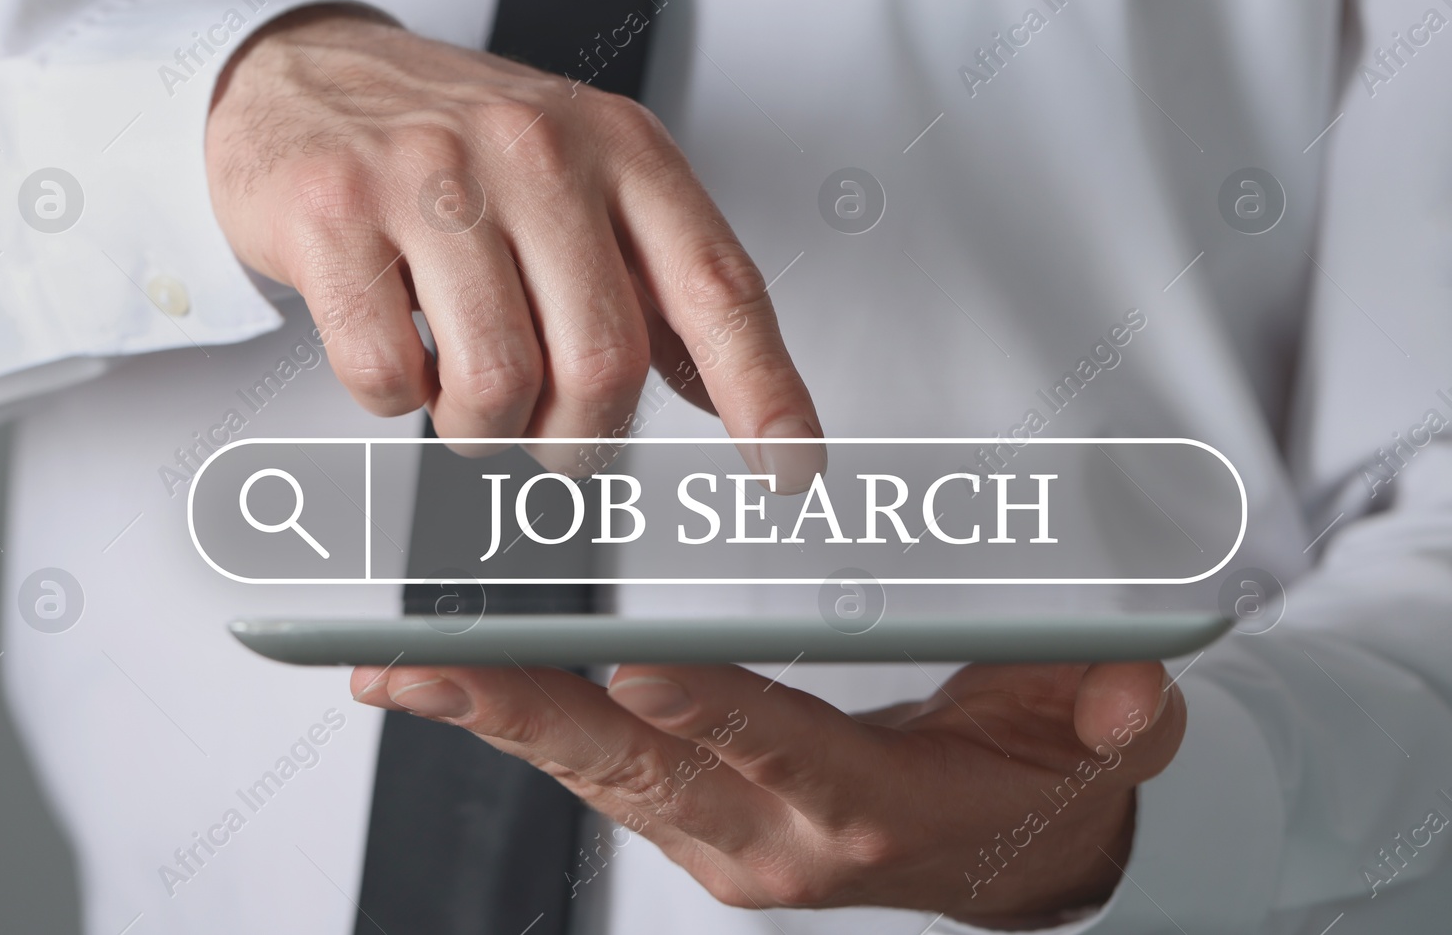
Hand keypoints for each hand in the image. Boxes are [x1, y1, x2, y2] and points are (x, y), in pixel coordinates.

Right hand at [206, 5, 822, 481]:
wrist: (305, 77)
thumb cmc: (456, 148)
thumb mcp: (582, 184)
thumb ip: (655, 283)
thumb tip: (724, 395)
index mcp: (619, 148)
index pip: (717, 286)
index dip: (765, 390)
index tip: (792, 470)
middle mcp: (536, 150)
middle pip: (602, 363)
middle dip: (577, 438)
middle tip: (550, 436)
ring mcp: (430, 176)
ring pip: (495, 385)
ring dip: (482, 430)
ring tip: (464, 389)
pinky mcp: (334, 213)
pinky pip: (389, 376)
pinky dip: (396, 398)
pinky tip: (397, 347)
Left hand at [349, 658, 1184, 924]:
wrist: (998, 859)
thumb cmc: (1025, 788)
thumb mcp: (1096, 754)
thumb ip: (1115, 726)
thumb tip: (1130, 695)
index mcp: (862, 813)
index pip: (781, 754)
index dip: (714, 714)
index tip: (632, 664)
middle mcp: (768, 839)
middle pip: (639, 770)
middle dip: (526, 717)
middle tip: (423, 667)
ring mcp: (715, 836)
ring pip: (590, 773)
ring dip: (490, 721)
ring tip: (393, 670)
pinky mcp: (685, 818)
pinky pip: (588, 773)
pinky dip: (513, 728)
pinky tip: (440, 688)